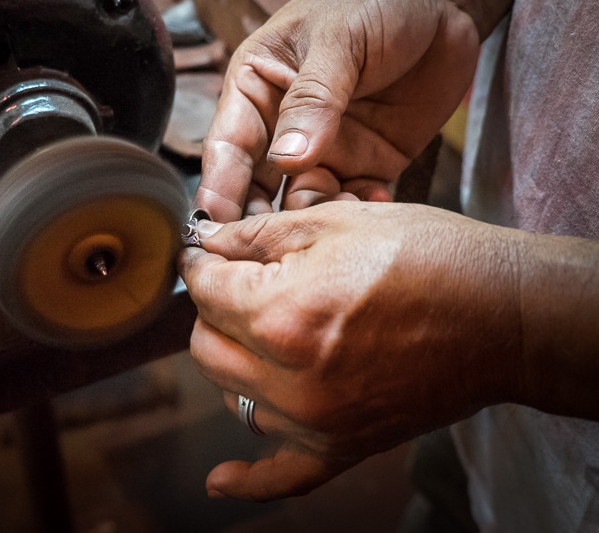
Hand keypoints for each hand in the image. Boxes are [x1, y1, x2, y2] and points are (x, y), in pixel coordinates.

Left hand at [179, 202, 524, 499]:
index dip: (200, 260)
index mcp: (282, 315)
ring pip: (231, 394)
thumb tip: (208, 241)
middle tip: (238, 279)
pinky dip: (248, 479)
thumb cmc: (426, 257)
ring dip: (232, 359)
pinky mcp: (343, 447)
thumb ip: (256, 235)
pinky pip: (281, 477)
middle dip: (213, 307)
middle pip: (205, 345)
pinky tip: (221, 479)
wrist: (501, 314)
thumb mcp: (332, 221)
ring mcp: (316, 421)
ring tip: (259, 328)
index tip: (203, 249)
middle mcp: (290, 378)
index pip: (203, 289)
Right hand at [195, 0, 494, 220]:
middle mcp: (284, 124)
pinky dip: (360, 212)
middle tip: (270, 250)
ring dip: (314, 218)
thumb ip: (312, 100)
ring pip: (305, 200)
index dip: (219, 186)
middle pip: (258, 184)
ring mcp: (327, 146)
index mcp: (258, 86)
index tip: (214, 226)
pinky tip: (374, 207)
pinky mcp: (370, 160)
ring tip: (335, 222)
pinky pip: (355, 200)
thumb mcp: (337, 41)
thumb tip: (286, 159)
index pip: (228, 144)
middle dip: (261, 218)